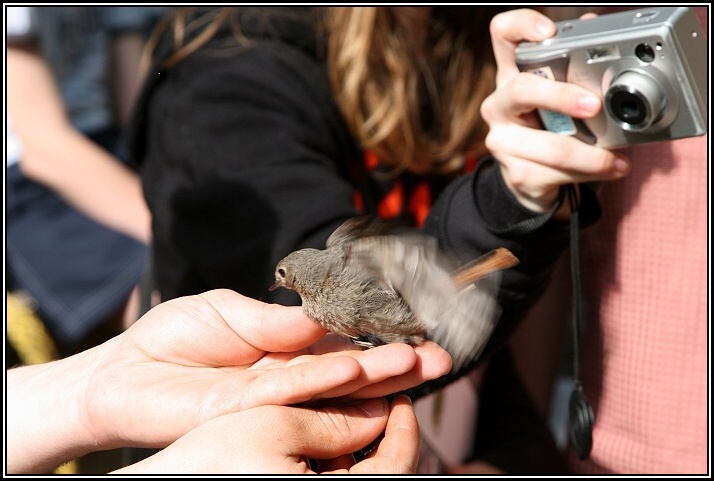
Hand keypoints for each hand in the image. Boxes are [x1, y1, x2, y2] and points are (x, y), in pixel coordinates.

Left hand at [8, 289, 449, 472]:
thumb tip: (320, 315)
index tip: (419, 332)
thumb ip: (274, 319)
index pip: (344, 346)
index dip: (380, 340)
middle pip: (351, 374)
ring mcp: (271, 397)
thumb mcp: (227, 312)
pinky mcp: (245, 409)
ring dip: (377, 378)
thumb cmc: (174, 340)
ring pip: (332, 389)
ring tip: (420, 365)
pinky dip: (326, 381)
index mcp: (288, 352)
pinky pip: (291, 392)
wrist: (121, 370)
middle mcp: (288, 379)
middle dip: (396, 366)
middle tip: (441, 357)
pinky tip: (358, 371)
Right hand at [481, 8, 629, 213]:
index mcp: (511, 76)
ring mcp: (503, 141)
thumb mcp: (560, 94)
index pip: (502, 35)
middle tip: (593, 105)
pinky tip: (610, 167)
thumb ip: (575, 62)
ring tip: (615, 156)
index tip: (549, 32)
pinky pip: (559, 173)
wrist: (531, 178)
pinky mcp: (517, 173)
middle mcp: (499, 105)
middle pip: (520, 89)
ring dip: (590, 153)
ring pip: (549, 146)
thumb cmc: (550, 127)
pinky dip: (591, 171)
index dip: (521, 26)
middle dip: (561, 97)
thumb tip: (596, 25)